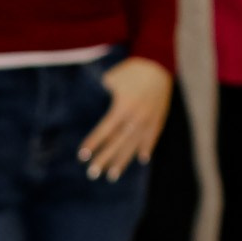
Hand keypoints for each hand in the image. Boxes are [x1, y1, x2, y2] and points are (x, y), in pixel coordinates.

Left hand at [77, 56, 170, 179]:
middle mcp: (136, 117)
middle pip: (117, 143)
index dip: (93, 143)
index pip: (105, 130)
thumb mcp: (111, 80)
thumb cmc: (130, 71)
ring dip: (122, 161)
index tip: (82, 156)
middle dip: (104, 159)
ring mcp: (149, 120)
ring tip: (112, 176)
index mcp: (123, 107)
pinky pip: (152, 137)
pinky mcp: (159, 119)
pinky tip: (141, 160)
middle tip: (91, 174)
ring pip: (133, 145)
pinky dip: (147, 148)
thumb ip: (105, 99)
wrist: (158, 64)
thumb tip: (97, 113)